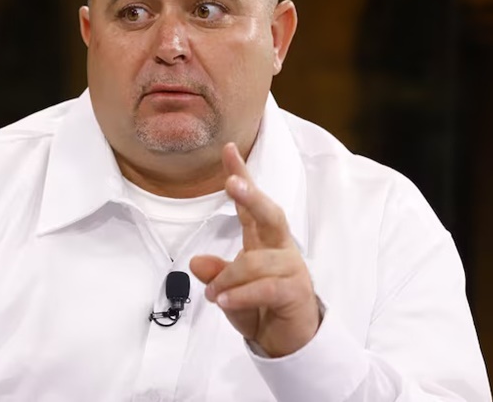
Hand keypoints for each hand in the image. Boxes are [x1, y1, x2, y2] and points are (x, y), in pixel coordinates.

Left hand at [189, 143, 319, 357]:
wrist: (289, 342)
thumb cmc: (260, 308)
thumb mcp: (229, 290)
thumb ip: (215, 274)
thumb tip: (196, 262)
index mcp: (264, 240)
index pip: (251, 204)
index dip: (242, 174)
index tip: (229, 149)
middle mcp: (280, 248)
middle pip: (270, 213)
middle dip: (251, 196)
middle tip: (232, 183)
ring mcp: (291, 268)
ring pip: (255, 261)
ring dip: (229, 278)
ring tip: (214, 295)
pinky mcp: (296, 292)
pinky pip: (264, 287)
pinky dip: (240, 294)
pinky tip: (223, 300)